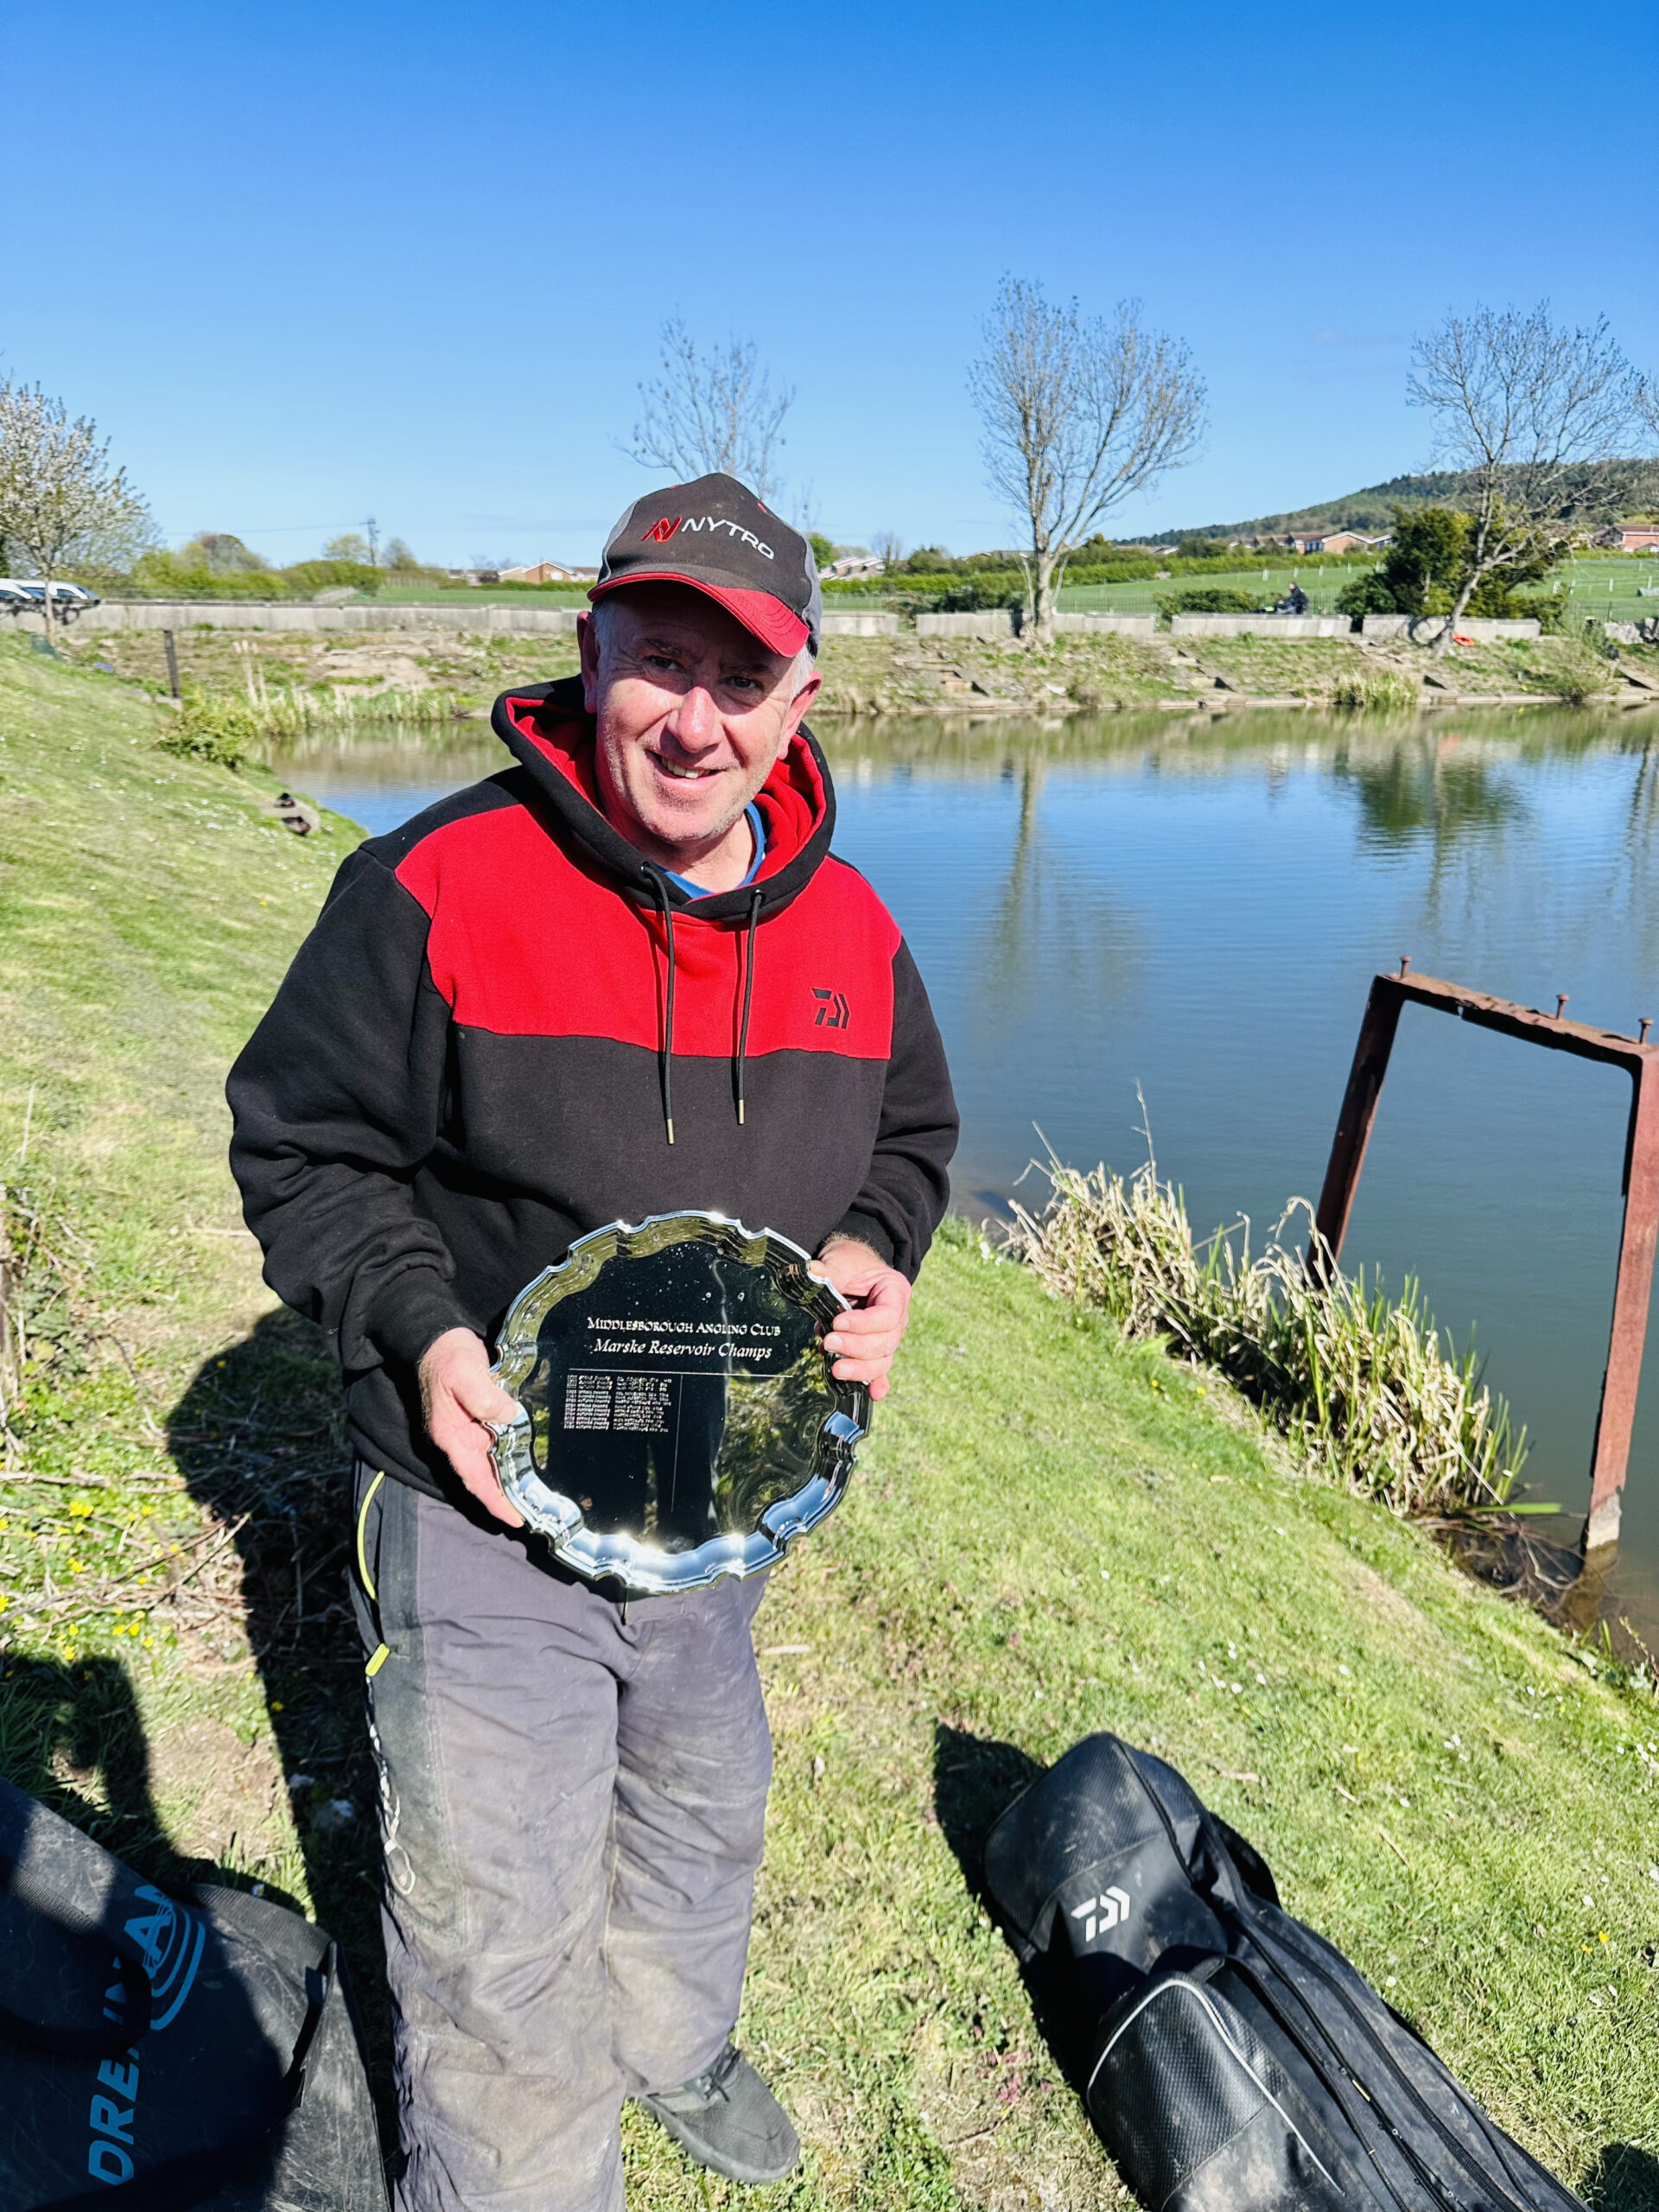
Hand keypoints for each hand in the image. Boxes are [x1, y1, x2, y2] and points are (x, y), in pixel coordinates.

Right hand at [418, 1328, 524, 1525]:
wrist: (440, 1339)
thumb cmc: (447, 1357)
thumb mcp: (464, 1373)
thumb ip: (484, 1396)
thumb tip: (509, 1415)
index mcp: (452, 1436)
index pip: (475, 1478)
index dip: (494, 1501)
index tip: (515, 1519)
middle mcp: (462, 1439)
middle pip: (487, 1475)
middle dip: (509, 1496)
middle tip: (539, 1513)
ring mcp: (473, 1429)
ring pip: (496, 1460)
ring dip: (515, 1476)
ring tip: (542, 1494)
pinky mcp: (484, 1417)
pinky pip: (501, 1441)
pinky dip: (516, 1452)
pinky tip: (535, 1458)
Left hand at [812, 1237, 912, 1402]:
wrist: (850, 1268)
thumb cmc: (850, 1261)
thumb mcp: (842, 1260)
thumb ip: (831, 1271)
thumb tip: (812, 1273)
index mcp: (895, 1292)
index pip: (887, 1316)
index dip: (864, 1324)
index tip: (837, 1323)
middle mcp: (897, 1318)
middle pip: (885, 1343)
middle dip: (857, 1348)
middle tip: (829, 1343)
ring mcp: (887, 1337)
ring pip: (882, 1360)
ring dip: (860, 1369)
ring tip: (835, 1369)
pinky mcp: (873, 1350)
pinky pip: (880, 1370)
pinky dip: (877, 1383)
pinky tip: (873, 1394)